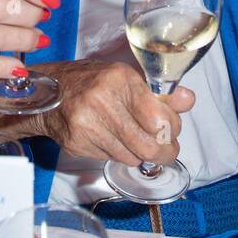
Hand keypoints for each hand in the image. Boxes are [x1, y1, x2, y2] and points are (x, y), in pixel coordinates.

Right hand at [10, 59, 194, 165]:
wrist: (49, 92)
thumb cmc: (93, 83)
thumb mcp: (127, 79)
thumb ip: (160, 93)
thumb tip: (188, 100)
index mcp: (120, 78)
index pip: (159, 119)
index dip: (172, 131)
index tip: (172, 132)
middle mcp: (103, 100)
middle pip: (148, 146)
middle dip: (163, 153)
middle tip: (165, 151)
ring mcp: (87, 124)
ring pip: (132, 157)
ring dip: (140, 154)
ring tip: (135, 140)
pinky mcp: (77, 142)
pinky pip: (112, 159)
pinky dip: (120, 154)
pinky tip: (113, 140)